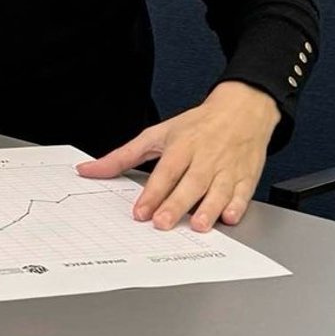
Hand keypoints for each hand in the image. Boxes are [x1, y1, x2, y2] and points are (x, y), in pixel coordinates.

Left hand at [77, 81, 280, 230]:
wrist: (243, 109)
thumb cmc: (198, 125)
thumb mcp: (158, 134)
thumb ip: (123, 156)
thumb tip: (88, 170)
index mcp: (182, 145)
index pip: (165, 171)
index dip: (153, 193)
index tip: (140, 212)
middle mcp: (205, 157)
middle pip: (190, 183)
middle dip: (177, 204)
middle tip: (163, 223)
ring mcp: (227, 167)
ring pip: (218, 189)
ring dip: (209, 208)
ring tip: (199, 225)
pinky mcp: (246, 176)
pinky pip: (243, 192)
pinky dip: (237, 205)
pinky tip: (228, 217)